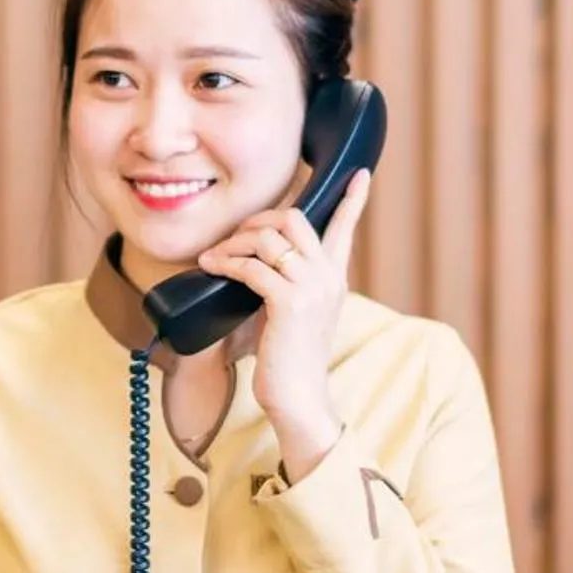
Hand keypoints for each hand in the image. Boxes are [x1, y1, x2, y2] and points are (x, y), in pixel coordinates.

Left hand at [195, 169, 372, 480]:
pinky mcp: (290, 303)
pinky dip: (227, 263)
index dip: (352, 199)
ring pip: (270, 238)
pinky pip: (252, 267)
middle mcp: (328, 277)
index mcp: (334, 278)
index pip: (345, 228)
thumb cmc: (288, 359)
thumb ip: (284, 284)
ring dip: (234, 242)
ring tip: (213, 258)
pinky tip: (212, 269)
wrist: (299, 398)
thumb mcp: (293, 314)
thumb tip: (250, 260)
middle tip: (234, 238)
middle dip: (258, 218)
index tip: (360, 173)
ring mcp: (312, 289)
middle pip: (294, 218)